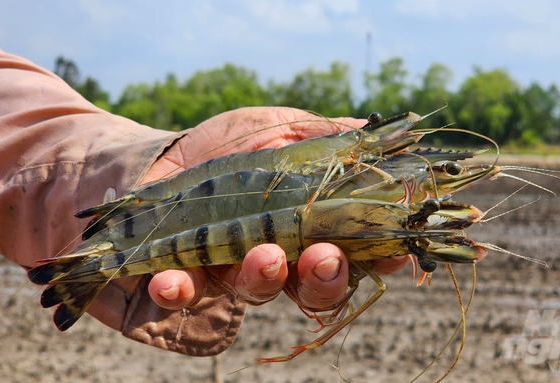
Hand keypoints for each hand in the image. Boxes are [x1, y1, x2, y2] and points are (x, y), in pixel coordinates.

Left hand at [140, 107, 407, 312]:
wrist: (167, 152)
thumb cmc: (233, 143)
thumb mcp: (281, 128)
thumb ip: (326, 135)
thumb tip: (372, 129)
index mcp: (311, 226)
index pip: (357, 251)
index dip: (379, 256)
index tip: (392, 251)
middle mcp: (281, 257)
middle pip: (316, 286)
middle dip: (327, 278)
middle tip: (327, 257)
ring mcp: (234, 272)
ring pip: (259, 292)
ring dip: (266, 279)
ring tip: (266, 256)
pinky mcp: (186, 278)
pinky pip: (187, 296)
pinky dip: (181, 293)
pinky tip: (171, 282)